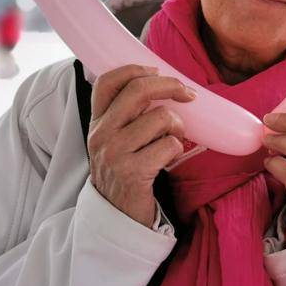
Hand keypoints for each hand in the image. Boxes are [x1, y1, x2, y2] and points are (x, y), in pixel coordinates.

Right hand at [87, 65, 195, 227]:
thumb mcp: (117, 138)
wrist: (117, 215)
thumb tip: (164, 81)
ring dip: (178, 127)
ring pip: (162, 117)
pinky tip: (168, 160)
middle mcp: (101, 134)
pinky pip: (170, 144)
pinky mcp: (132, 172)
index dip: (135, 69)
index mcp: (97, 121)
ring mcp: (114, 153)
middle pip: (139, 90)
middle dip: (171, 86)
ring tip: (172, 140)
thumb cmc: (126, 169)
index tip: (158, 71)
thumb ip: (130, 112)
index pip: (108, 81)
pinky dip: (177, 150)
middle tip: (188, 95)